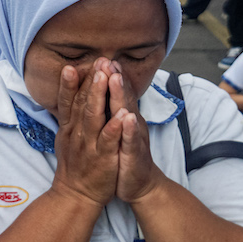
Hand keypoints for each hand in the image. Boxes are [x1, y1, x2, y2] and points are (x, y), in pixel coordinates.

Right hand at [51, 61, 122, 207]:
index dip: (70, 83)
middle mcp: (76, 134)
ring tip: (105, 77)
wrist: (76, 195)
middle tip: (96, 61)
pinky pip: (108, 141)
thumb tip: (70, 96)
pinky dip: (114, 127)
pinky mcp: (102, 158)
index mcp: (69, 128)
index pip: (68, 101)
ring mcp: (89, 145)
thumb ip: (69, 117)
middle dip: (90, 81)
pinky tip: (120, 114)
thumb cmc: (75, 165)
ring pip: (93, 117)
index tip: (72, 65)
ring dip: (99, 96)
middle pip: (81, 103)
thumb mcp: (66, 138)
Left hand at [106, 61, 164, 202]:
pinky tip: (128, 118)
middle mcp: (130, 124)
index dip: (110, 75)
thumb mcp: (116, 130)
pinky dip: (129, 130)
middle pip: (122, 97)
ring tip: (116, 78)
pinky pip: (131, 141)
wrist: (140, 184)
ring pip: (127, 114)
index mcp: (122, 118)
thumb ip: (111, 110)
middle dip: (115, 78)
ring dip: (122, 95)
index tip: (102, 57)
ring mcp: (133, 138)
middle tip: (108, 59)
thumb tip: (102, 90)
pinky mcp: (135, 156)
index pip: (116, 93)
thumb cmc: (124, 154)